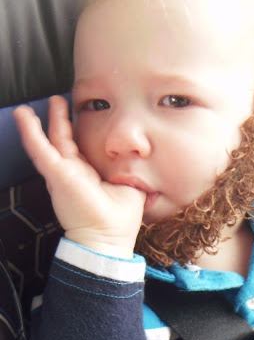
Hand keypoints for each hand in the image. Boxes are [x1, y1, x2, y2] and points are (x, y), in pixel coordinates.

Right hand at [13, 96, 145, 256]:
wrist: (106, 239)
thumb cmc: (119, 220)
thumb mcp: (130, 189)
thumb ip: (131, 174)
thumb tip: (143, 166)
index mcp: (88, 176)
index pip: (81, 150)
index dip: (78, 132)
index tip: (80, 114)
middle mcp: (73, 174)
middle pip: (63, 141)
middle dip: (60, 120)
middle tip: (58, 101)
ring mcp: (62, 173)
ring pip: (47, 143)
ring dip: (39, 124)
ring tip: (34, 106)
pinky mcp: (56, 174)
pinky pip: (39, 149)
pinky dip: (30, 132)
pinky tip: (23, 117)